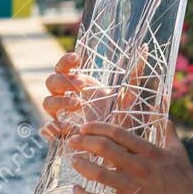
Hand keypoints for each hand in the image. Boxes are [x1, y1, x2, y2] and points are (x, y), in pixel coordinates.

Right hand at [40, 49, 178, 149]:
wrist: (113, 143)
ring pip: (47, 102)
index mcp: (74, 83)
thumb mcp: (126, 96)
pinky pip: (46, 129)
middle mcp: (63, 96)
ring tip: (77, 105)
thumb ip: (134, 76)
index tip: (78, 59)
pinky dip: (50, 127)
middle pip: (51, 82)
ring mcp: (59, 114)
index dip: (66, 61)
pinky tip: (63, 128)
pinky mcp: (58, 132)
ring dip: (60, 101)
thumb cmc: (116, 115)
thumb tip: (146, 50)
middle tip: (82, 85)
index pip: (61, 66)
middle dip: (65, 81)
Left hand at [67, 119, 192, 193]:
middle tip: (72, 141)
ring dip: (80, 164)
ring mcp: (133, 188)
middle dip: (83, 142)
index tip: (84, 127)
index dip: (97, 127)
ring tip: (73, 160)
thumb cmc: (186, 183)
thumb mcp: (178, 153)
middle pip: (103, 148)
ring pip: (97, 173)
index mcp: (149, 152)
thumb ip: (169, 133)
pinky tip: (76, 189)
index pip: (117, 133)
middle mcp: (139, 167)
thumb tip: (164, 117)